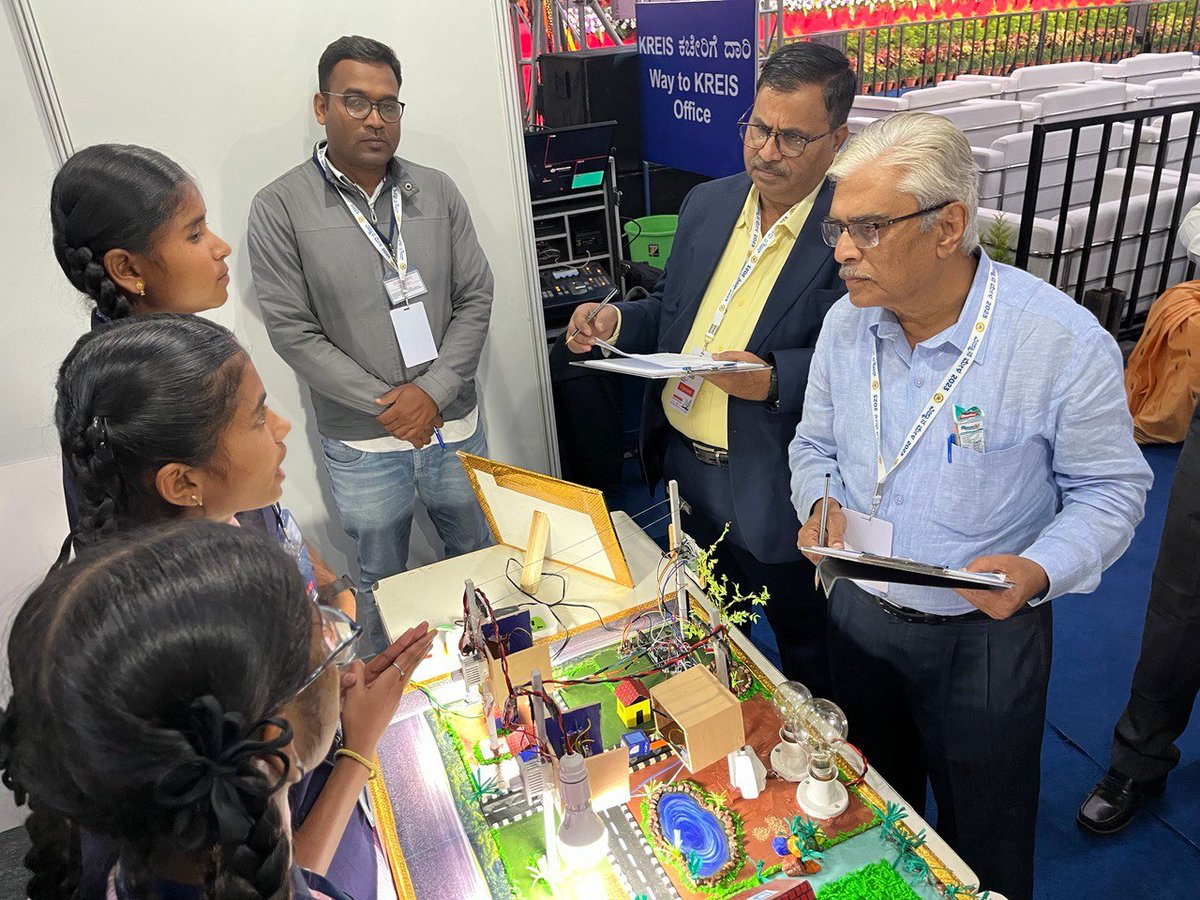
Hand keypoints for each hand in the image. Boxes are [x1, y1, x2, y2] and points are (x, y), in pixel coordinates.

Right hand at [339, 626, 436, 757]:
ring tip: (428, 644)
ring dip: (419, 655)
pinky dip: (411, 667)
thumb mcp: (352, 694)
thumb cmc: (357, 719)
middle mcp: (396, 686)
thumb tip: (357, 662)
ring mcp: (397, 693)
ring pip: (411, 669)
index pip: (404, 657)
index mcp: (387, 681)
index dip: (415, 642)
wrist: (363, 742)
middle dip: (422, 644)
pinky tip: (412, 666)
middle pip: (412, 660)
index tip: (425, 631)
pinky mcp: (394, 700)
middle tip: (433, 631)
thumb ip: (355, 676)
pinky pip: (406, 677)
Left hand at [375, 384, 442, 446]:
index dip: (380, 419)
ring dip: (396, 434)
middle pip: (391, 429)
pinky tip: (408, 436)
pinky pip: (415, 439)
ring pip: (401, 436)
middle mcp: (406, 420)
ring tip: (396, 430)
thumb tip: (377, 401)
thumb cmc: (417, 391)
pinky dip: (410, 439)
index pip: (384, 420)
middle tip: (388, 424)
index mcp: (399, 410)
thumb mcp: (400, 390)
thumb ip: (388, 397)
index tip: (381, 418)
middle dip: (387, 427)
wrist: (433, 393)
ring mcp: (415, 425)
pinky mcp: (423, 428)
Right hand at [565, 302, 617, 352]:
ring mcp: (575, 331)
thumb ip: (603, 319)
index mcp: (582, 311)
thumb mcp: (608, 313)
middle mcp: (576, 320)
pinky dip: (579, 349)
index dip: (582, 326)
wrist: (608, 323)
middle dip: (582, 338)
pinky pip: (572, 346)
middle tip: (592, 341)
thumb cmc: (606, 315)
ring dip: (580, 345)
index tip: (589, 332)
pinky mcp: (577, 339)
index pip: (578, 318)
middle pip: (572, 330)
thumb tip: (599, 326)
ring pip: (571, 339)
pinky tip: (586, 348)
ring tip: (590, 347)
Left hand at [702, 351, 772, 400]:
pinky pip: (720, 384)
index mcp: (729, 377)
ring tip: (706, 365)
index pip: (708, 373)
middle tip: (698, 363)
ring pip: (714, 381)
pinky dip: (717, 377)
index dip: (700, 367)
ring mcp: (729, 390)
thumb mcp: (746, 356)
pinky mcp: (732, 391)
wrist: (769, 385)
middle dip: (704, 370)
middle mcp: (727, 386)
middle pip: (710, 377)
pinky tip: (717, 372)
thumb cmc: (760, 371)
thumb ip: (729, 355)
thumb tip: (716, 356)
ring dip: (710, 374)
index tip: (694, 363)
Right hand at [796, 498, 845, 564]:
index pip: (813, 551)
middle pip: (815, 557)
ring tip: (836, 547)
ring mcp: (807, 547)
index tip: (836, 556)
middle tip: (839, 552)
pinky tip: (833, 549)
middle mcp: (803, 542)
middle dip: (828, 557)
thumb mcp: (835, 519)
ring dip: (829, 556)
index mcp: (806, 533)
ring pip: (819, 559)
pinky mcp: (813, 551)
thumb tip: (837, 548)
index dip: (826, 555)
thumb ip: (836, 534)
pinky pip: (821, 557)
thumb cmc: (829, 513)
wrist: (827, 511)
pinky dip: (828, 555)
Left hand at [953, 555, 1048, 618]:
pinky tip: (970, 583)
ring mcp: (998, 613)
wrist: (1037, 576)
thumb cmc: (1024, 570)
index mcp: (1006, 603)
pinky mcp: (995, 610)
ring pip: (974, 599)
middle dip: (964, 585)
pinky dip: (974, 591)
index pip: (977, 594)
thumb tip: (965, 570)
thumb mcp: (1004, 561)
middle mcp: (1001, 613)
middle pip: (973, 598)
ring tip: (961, 577)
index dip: (964, 584)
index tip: (952, 577)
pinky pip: (978, 600)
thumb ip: (983, 564)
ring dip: (968, 588)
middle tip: (954, 574)